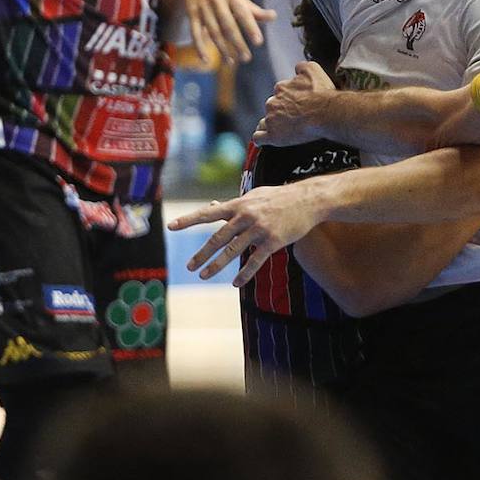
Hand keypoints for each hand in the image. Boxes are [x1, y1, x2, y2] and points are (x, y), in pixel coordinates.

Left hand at [167, 180, 330, 284]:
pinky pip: (255, 260)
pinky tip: (235, 283)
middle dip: (202, 253)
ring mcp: (259, 229)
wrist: (308, 199)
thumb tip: (212, 206)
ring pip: (233, 251)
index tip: (171, 226)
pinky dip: (244, 273)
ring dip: (217, 265)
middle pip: (218, 237)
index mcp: (238, 204)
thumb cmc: (279, 197)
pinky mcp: (273, 241)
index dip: (188, 220)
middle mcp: (246, 216)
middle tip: (189, 266)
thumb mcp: (254, 196)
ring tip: (204, 276)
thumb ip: (233, 205)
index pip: (208, 213)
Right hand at [168, 0, 274, 62]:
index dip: (250, 27)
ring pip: (213, 31)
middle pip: (227, 25)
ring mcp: (202, 7)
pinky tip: (206, 60)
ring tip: (231, 62)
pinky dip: (199, 47)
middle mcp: (216, 0)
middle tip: (246, 58)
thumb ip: (253, 8)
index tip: (258, 42)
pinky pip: (195, 32)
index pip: (242, 12)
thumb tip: (274, 16)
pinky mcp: (191, 14)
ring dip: (222, 48)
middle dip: (237, 42)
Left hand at [254, 61, 335, 145]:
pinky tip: (267, 139)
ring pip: (265, 122)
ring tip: (285, 129)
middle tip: (296, 117)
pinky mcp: (273, 136)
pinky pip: (259, 137)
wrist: (326, 113)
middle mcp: (272, 103)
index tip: (298, 103)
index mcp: (281, 88)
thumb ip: (301, 67)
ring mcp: (271, 120)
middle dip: (281, 111)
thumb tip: (297, 68)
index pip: (280, 92)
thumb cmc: (322, 94)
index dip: (289, 99)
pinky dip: (261, 138)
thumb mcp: (313, 70)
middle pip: (272, 107)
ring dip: (273, 124)